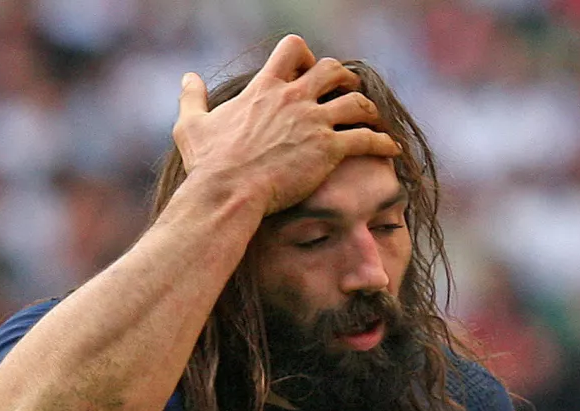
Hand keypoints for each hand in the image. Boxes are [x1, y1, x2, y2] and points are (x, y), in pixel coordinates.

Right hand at [172, 34, 401, 214]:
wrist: (227, 192)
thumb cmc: (208, 164)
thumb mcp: (192, 125)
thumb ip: (192, 97)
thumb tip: (188, 77)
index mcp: (265, 88)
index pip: (293, 50)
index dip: (306, 57)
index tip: (308, 71)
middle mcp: (293, 98)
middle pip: (332, 69)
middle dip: (345, 78)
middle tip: (349, 90)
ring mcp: (313, 122)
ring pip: (356, 101)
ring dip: (369, 109)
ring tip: (374, 119)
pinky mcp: (328, 150)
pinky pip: (366, 139)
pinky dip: (382, 142)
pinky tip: (391, 149)